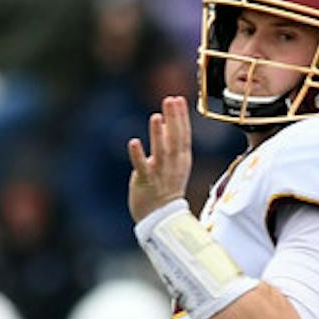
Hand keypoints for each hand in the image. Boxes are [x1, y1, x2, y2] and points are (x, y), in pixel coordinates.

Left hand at [128, 94, 194, 223]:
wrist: (161, 218)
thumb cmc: (165, 189)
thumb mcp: (172, 164)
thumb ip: (169, 142)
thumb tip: (166, 122)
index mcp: (181, 160)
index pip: (184, 136)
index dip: (181, 118)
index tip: (179, 100)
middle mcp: (173, 166)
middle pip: (175, 140)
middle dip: (174, 120)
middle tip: (170, 100)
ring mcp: (160, 174)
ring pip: (161, 152)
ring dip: (158, 134)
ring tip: (156, 117)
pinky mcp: (145, 182)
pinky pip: (142, 168)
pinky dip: (138, 155)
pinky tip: (134, 142)